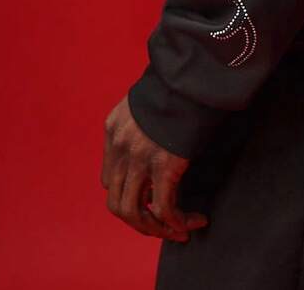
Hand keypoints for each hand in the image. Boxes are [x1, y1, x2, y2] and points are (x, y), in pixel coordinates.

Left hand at [101, 93, 209, 241]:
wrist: (192, 73)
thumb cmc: (178, 83)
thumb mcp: (147, 102)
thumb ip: (143, 125)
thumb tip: (156, 148)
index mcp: (113, 129)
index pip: (109, 178)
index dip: (128, 195)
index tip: (148, 201)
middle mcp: (120, 146)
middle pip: (116, 202)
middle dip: (138, 221)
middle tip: (159, 227)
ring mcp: (139, 158)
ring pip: (135, 212)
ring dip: (156, 229)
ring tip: (177, 231)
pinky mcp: (164, 165)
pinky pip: (164, 208)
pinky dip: (178, 222)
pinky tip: (194, 221)